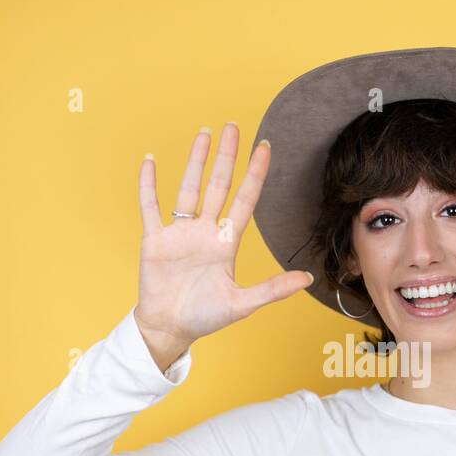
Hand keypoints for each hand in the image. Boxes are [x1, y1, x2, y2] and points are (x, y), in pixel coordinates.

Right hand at [134, 123, 313, 348]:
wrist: (169, 328)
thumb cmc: (205, 317)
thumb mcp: (242, 303)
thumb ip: (272, 289)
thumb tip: (307, 278)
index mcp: (226, 243)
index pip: (244, 200)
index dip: (255, 174)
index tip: (264, 148)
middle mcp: (205, 232)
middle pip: (218, 185)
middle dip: (227, 156)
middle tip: (234, 127)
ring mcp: (179, 233)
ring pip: (189, 188)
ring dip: (195, 161)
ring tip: (204, 134)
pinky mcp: (155, 240)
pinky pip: (150, 206)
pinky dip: (148, 184)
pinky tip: (150, 160)